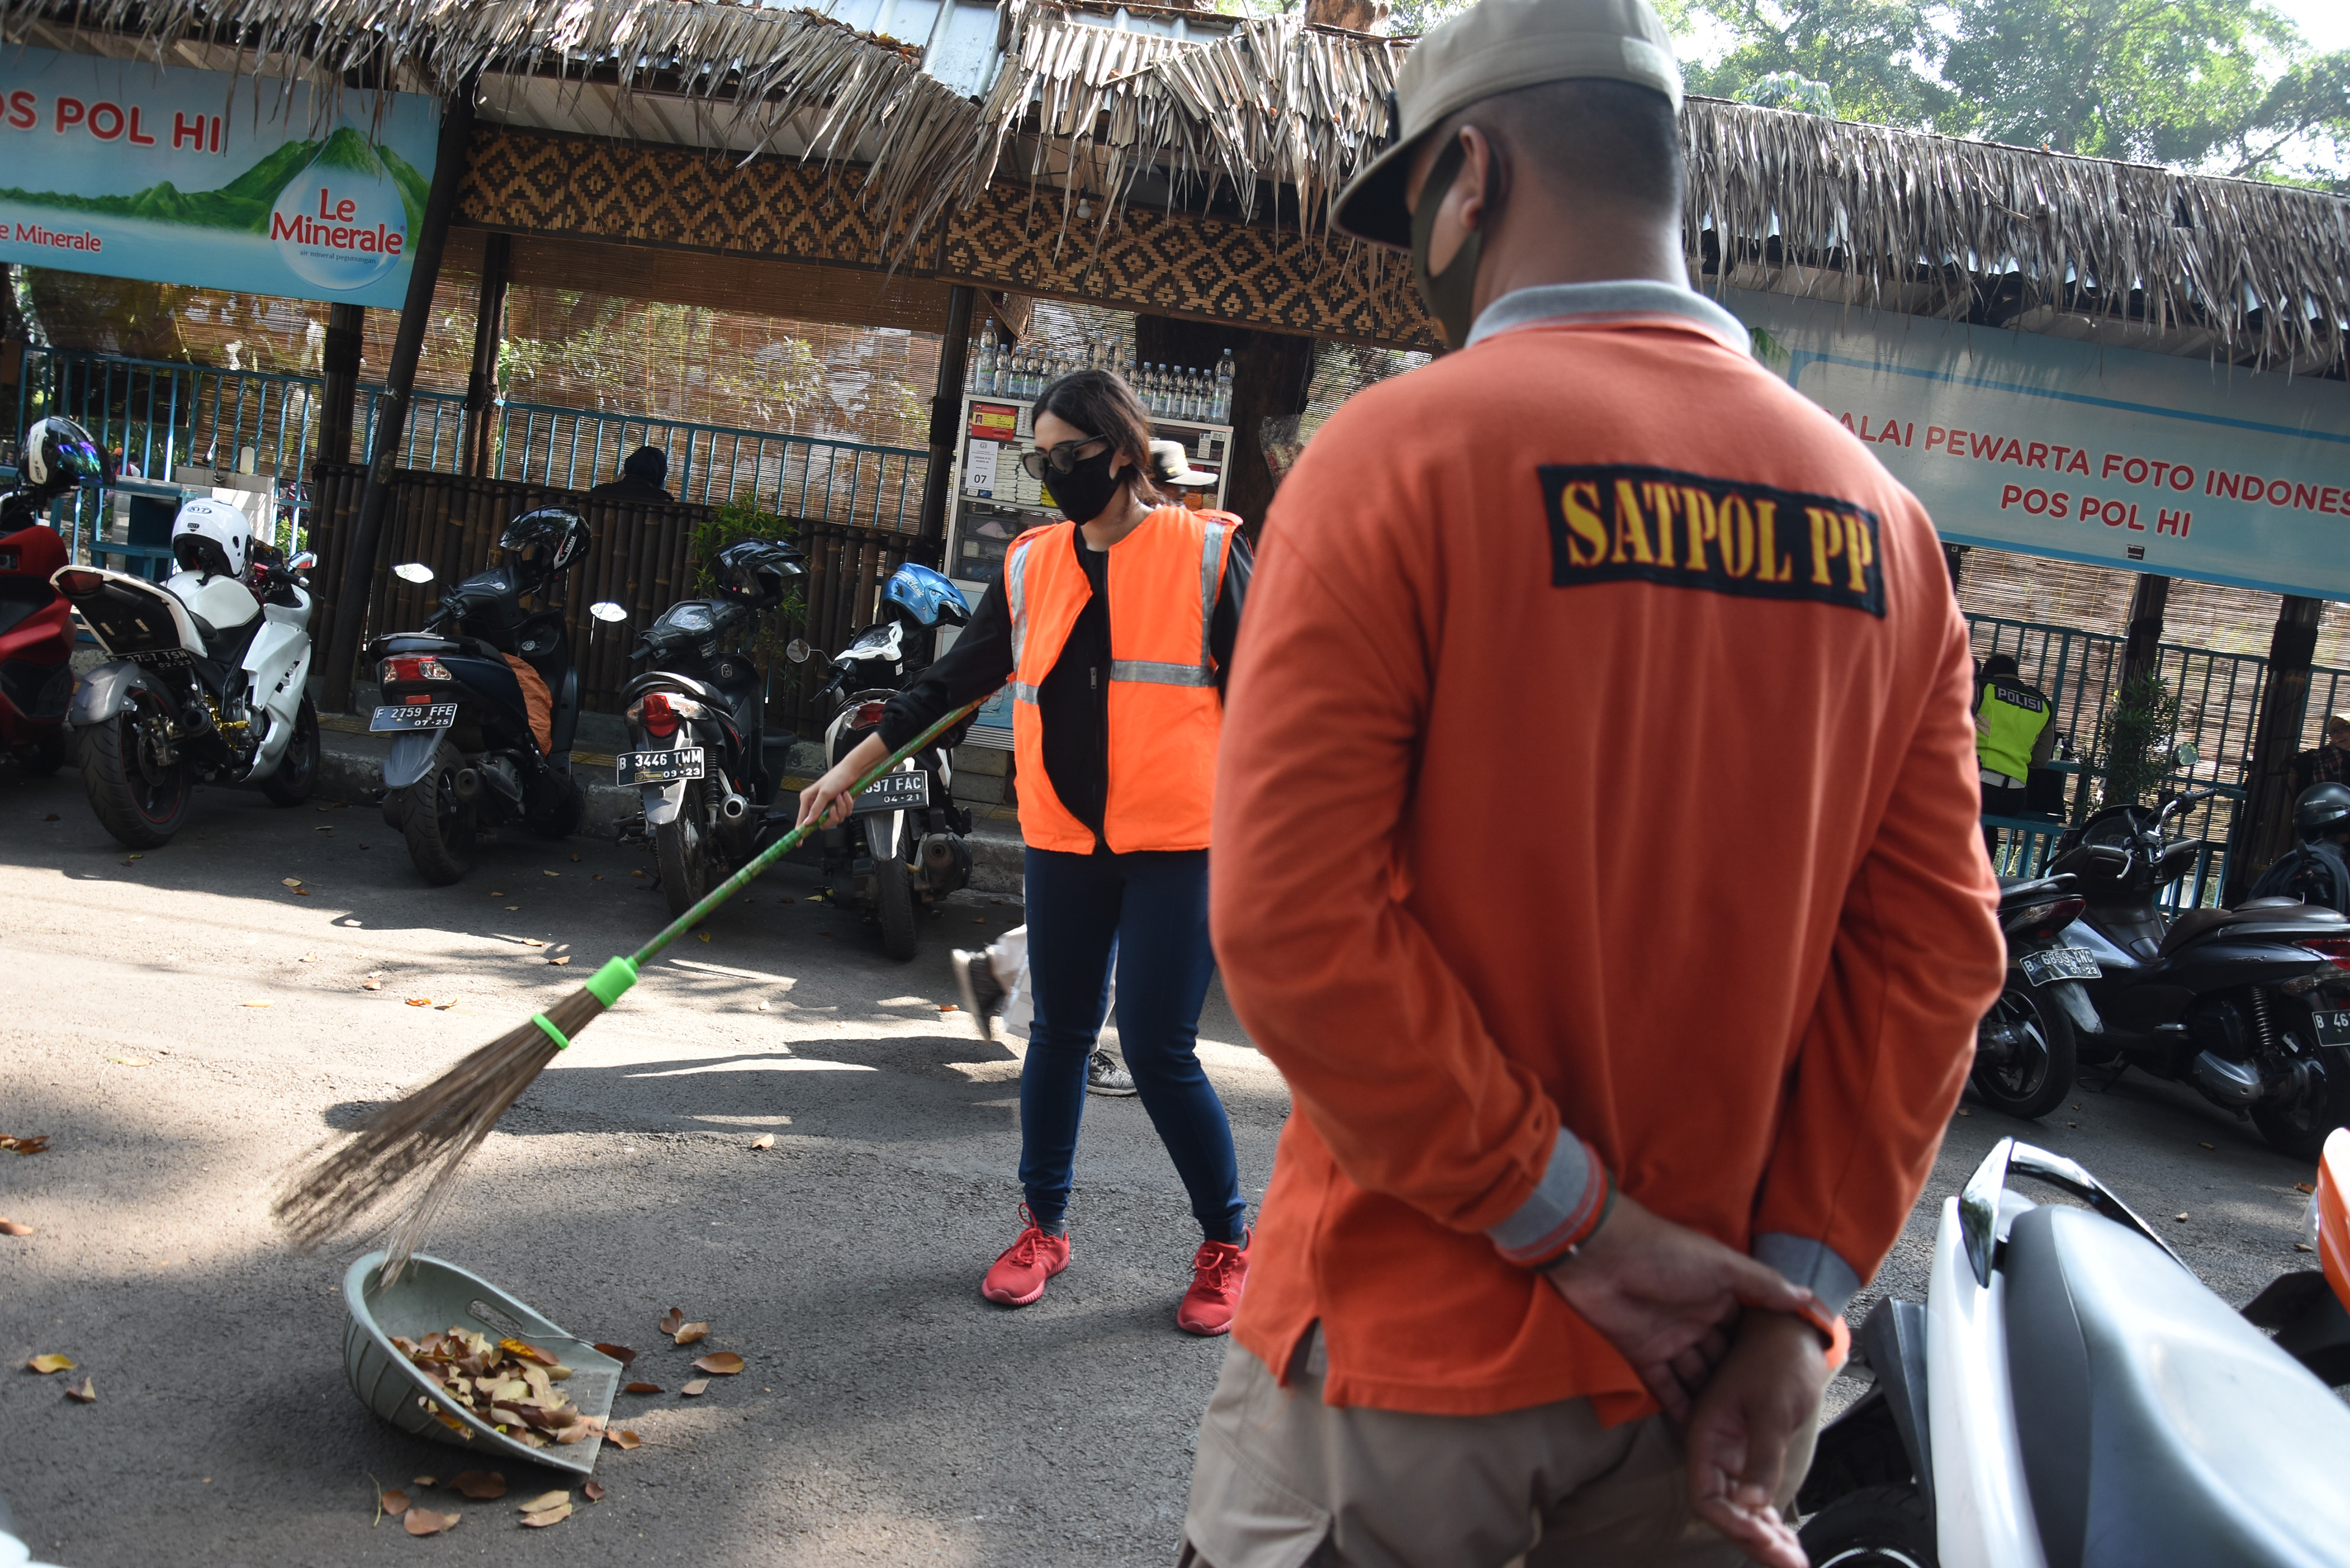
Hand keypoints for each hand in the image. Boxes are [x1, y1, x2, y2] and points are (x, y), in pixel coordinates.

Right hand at [795, 767, 854, 831]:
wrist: (853, 772)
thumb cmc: (837, 777)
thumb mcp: (824, 793)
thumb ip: (816, 809)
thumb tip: (808, 822)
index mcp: (808, 799)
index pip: (802, 819)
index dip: (800, 831)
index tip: (799, 842)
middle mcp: (818, 804)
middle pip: (822, 823)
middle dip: (831, 815)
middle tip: (833, 807)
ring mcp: (829, 806)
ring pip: (835, 819)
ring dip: (841, 808)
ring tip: (840, 796)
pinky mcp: (839, 806)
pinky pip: (843, 814)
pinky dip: (847, 805)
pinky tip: (846, 796)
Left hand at [1539, 1194, 1816, 1421]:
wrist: (1602, 1254)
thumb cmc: (1666, 1252)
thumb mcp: (1722, 1265)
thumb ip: (1763, 1284)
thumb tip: (1808, 1298)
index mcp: (1718, 1296)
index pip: (1746, 1330)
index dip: (1764, 1354)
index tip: (1788, 1382)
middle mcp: (1697, 1319)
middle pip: (1723, 1358)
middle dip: (1740, 1384)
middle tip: (1765, 1419)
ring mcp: (1669, 1338)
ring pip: (1696, 1376)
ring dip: (1713, 1400)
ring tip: (1737, 1432)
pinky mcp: (1642, 1353)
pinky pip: (1665, 1385)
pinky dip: (1679, 1405)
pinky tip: (1699, 1429)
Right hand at [1684, 1310, 1834, 1567]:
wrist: (1792, 1331)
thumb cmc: (1778, 1360)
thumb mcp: (1772, 1410)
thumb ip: (1760, 1458)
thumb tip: (1751, 1505)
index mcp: (1706, 1434)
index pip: (1706, 1497)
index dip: (1732, 1525)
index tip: (1766, 1541)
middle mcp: (1713, 1447)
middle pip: (1723, 1510)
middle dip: (1755, 1542)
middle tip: (1791, 1563)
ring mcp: (1731, 1451)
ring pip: (1740, 1507)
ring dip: (1765, 1537)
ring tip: (1794, 1558)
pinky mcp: (1750, 1451)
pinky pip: (1754, 1495)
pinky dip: (1770, 1519)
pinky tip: (1789, 1537)